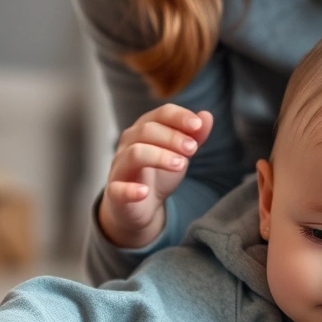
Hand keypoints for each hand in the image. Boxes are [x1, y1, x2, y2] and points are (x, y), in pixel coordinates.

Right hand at [97, 104, 213, 248]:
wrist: (141, 207)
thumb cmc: (159, 175)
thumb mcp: (180, 155)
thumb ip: (194, 137)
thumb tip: (206, 116)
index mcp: (145, 129)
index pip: (161, 114)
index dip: (180, 117)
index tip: (198, 126)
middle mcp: (129, 144)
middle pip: (147, 130)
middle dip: (173, 137)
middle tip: (193, 149)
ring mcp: (120, 167)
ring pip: (134, 153)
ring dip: (159, 156)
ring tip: (181, 165)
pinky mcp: (115, 192)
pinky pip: (118, 189)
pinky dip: (131, 190)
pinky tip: (144, 192)